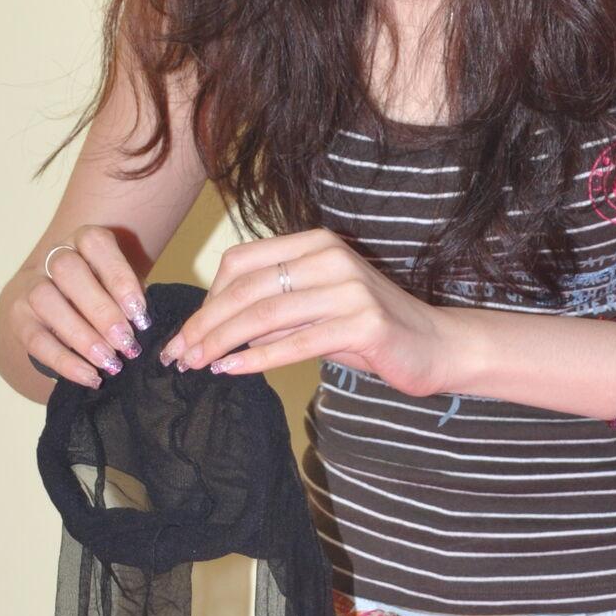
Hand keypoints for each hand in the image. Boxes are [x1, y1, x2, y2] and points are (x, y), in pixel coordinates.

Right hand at [13, 224, 148, 388]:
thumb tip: (143, 327)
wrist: (55, 303)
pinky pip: (36, 340)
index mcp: (81, 241)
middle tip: (127, 342)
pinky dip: (65, 362)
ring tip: (110, 362)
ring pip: (45, 300)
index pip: (95, 244)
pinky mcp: (18, 319)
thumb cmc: (100, 294)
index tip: (140, 313)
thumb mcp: (118, 287)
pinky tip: (90, 376)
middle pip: (67, 270)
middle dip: (101, 310)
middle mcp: (51, 258)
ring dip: (82, 335)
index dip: (119, 277)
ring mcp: (29, 286)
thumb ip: (129, 298)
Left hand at [157, 228, 456, 397]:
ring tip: (196, 365)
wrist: (437, 346)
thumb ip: (275, 311)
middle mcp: (330, 257)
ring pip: (265, 315)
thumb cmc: (372, 330)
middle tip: (178, 355)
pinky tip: (231, 372)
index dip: (208, 298)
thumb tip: (213, 330)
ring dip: (222, 342)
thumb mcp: (318, 311)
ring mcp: (349, 288)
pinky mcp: (363, 322)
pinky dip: (257, 359)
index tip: (188, 331)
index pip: (243, 263)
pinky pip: (296, 342)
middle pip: (247, 289)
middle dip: (205, 324)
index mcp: (316, 244)